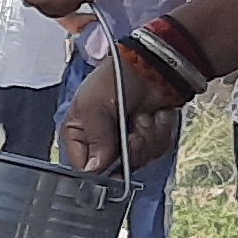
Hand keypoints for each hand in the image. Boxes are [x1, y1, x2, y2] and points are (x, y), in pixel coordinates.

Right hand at [55, 62, 178, 173]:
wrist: (152, 67)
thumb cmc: (115, 79)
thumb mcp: (94, 106)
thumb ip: (94, 140)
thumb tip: (96, 169)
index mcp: (78, 134)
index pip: (83, 167)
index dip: (99, 165)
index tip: (113, 153)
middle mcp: (100, 142)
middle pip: (115, 168)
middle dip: (129, 148)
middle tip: (133, 129)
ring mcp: (125, 142)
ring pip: (138, 160)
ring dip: (146, 137)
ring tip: (144, 116)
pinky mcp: (148, 139)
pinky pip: (156, 150)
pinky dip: (159, 132)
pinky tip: (155, 116)